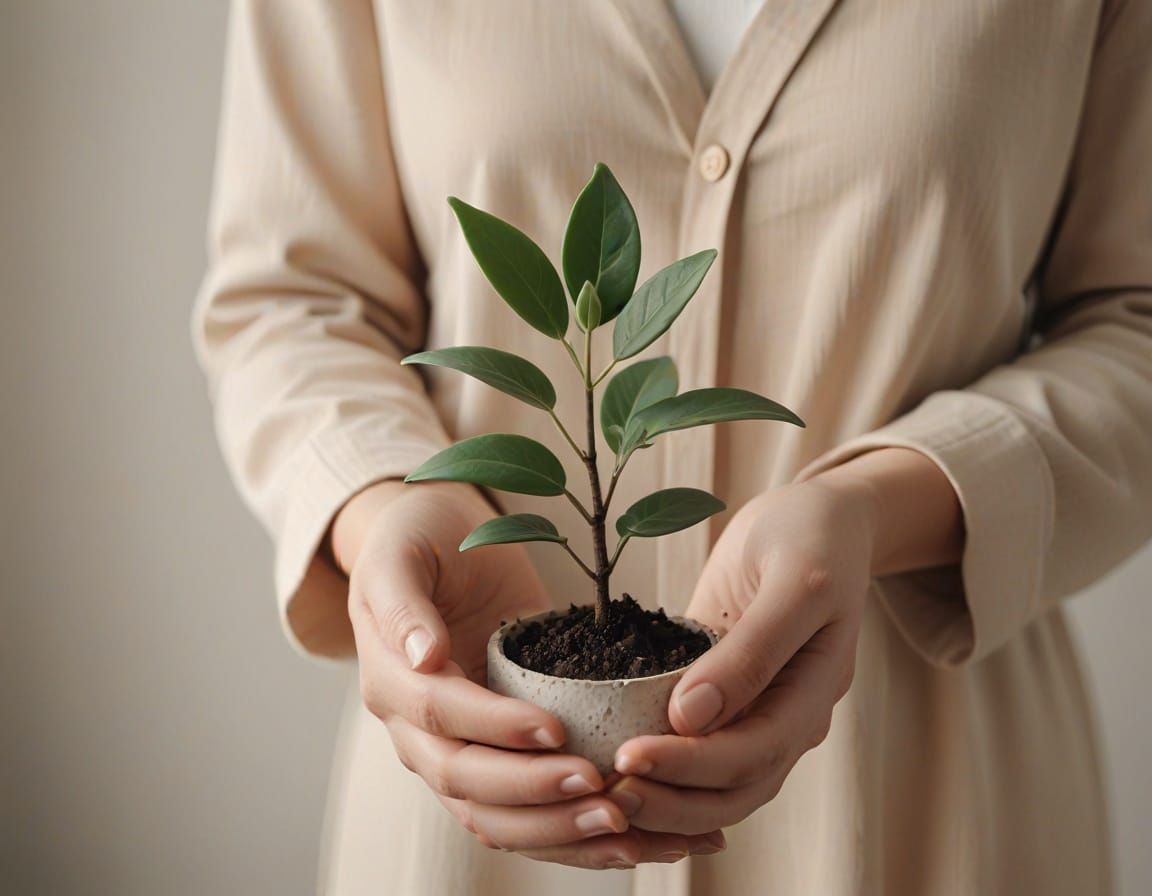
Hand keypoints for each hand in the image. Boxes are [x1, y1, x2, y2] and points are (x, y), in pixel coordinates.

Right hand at [335, 479, 724, 867]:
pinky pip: (523, 811)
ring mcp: (455, 749)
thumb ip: (402, 601)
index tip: (554, 728)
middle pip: (466, 782)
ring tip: (622, 830)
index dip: (495, 727)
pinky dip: (568, 833)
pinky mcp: (496, 754)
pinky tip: (625, 839)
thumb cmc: (418, 538)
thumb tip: (422, 656)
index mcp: (390, 680)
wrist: (436, 544)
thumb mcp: (401, 552)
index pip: (440, 716)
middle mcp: (416, 730)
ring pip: (493, 816)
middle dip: (534, 793)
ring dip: (556, 832)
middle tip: (602, 790)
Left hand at [604, 447, 963, 834]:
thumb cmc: (813, 537)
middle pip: (732, 789)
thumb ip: (753, 649)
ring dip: (664, 799)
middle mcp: (785, 716)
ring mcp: (755, 709)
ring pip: (714, 783)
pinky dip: (662, 769)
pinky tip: (617, 770)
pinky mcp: (723, 693)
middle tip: (606, 792)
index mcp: (812, 695)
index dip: (691, 766)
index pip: (752, 756)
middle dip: (671, 801)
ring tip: (605, 793)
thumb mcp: (799, 581)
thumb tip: (691, 716)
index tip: (629, 758)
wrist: (817, 517)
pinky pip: (695, 744)